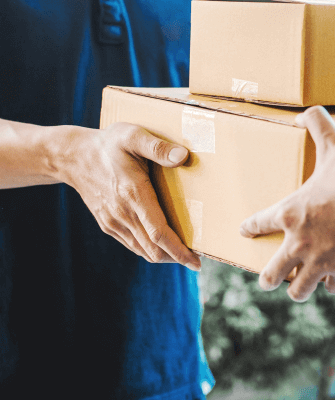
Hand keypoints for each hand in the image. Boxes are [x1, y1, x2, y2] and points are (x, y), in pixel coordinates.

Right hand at [55, 122, 201, 269]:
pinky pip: (131, 244)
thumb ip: (158, 147)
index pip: (159, 233)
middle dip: (176, 257)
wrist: (73, 156)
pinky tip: (160, 245)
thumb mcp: (133, 136)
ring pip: (142, 250)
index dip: (179, 250)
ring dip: (163, 255)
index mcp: (133, 194)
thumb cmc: (108, 144)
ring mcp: (113, 221)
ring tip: (183, 254)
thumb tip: (183, 156)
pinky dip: (148, 249)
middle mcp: (123, 214)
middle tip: (196, 260)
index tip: (196, 262)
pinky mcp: (107, 224)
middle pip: (153, 248)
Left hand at [239, 106, 334, 301]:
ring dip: (297, 288)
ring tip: (296, 288)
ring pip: (299, 288)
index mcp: (292, 213)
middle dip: (268, 278)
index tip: (243, 231)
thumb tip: (303, 113)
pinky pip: (331, 287)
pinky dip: (331, 284)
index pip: (261, 222)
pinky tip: (332, 281)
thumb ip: (317, 124)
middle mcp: (300, 243)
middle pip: (273, 272)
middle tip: (267, 280)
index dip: (251, 227)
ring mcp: (321, 262)